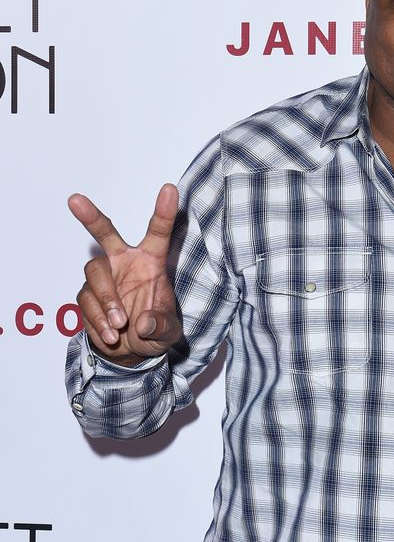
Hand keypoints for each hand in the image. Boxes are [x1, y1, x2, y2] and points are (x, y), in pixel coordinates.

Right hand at [69, 184, 181, 363]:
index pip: (158, 233)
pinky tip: (111, 335)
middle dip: (90, 217)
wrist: (132, 353)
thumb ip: (161, 326)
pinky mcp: (87, 296)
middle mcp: (124, 263)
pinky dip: (99, 320)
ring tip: (120, 325)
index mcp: (151, 261)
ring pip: (95, 274)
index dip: (164, 211)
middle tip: (74, 200)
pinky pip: (87, 302)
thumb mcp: (168, 332)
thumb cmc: (154, 331)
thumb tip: (143, 323)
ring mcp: (104, 278)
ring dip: (107, 300)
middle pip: (104, 234)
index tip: (170, 189)